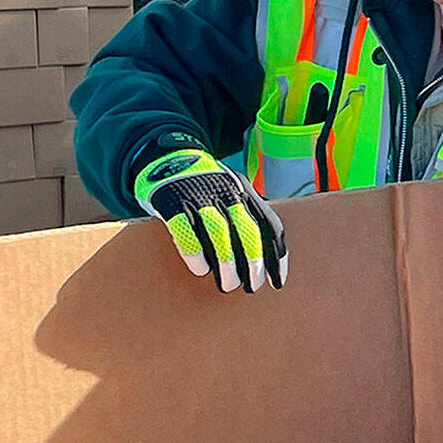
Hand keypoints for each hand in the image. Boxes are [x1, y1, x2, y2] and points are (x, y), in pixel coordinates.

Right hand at [133, 148, 287, 292]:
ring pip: (220, 231)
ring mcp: (200, 195)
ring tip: (228, 285)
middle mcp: (227, 191)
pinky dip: (195, 252)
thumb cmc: (202, 188)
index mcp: (246, 191)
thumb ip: (244, 217)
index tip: (277, 281)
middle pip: (248, 229)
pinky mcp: (173, 201)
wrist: (165, 155)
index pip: (270, 224)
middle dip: (254, 262)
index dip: (276, 255)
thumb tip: (258, 262)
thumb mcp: (229, 193)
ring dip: (227, 262)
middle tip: (252, 287)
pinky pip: (186, 229)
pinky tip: (200, 269)